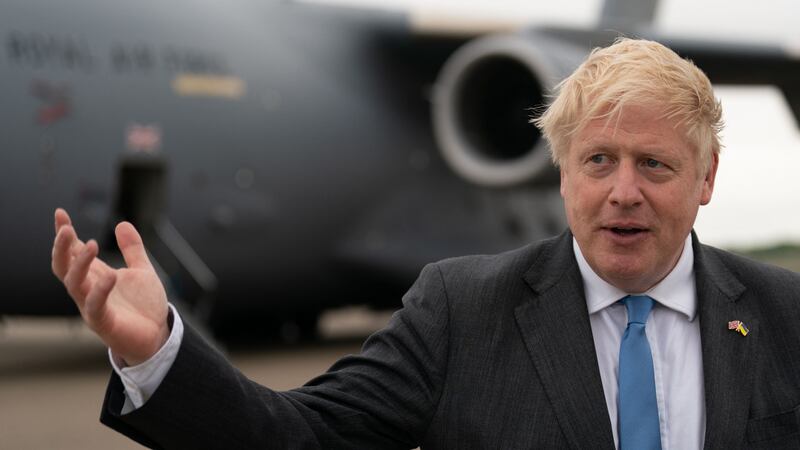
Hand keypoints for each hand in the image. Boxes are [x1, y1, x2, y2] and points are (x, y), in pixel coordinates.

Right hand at [51, 208, 169, 365]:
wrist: (157, 336)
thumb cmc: (144, 306)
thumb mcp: (142, 271)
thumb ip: (132, 249)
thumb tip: (122, 224)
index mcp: (95, 275)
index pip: (73, 252)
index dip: (64, 234)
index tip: (60, 213)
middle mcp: (88, 290)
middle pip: (63, 267)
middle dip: (62, 247)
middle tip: (66, 228)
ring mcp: (92, 306)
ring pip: (74, 284)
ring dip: (79, 264)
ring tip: (92, 244)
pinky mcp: (104, 323)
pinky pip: (95, 306)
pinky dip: (100, 290)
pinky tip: (110, 275)